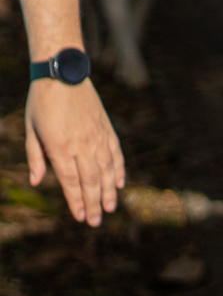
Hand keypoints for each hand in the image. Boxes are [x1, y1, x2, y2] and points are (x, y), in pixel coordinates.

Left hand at [25, 79, 124, 225]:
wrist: (63, 73)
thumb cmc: (41, 102)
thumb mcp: (30, 130)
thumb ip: (36, 157)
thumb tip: (38, 182)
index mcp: (60, 147)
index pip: (71, 181)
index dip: (76, 201)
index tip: (80, 218)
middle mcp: (82, 144)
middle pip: (91, 180)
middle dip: (93, 203)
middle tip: (97, 222)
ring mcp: (97, 135)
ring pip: (106, 169)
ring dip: (108, 191)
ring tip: (110, 208)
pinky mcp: (106, 127)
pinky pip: (115, 152)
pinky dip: (119, 169)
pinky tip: (119, 183)